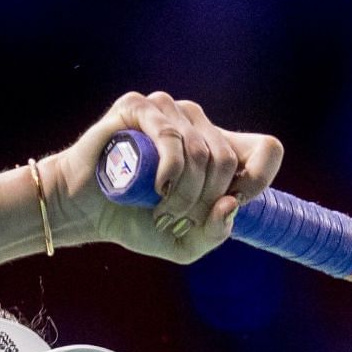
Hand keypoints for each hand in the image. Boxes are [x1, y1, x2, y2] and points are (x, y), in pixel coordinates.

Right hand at [40, 91, 283, 263]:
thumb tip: (232, 204)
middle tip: (176, 216)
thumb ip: (215, 233)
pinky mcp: (139, 107)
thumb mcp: (185, 244)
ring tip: (160, 208)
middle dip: (205, 200)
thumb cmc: (135, 222)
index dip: (258, 179)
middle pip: (227, 160)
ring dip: (184, 193)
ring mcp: (168, 111)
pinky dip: (168, 172)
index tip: (232, 202)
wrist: (85, 211)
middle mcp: (197, 124)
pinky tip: (155, 187)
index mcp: (217, 148)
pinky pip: (171, 139)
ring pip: (201, 151)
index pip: (266, 149)